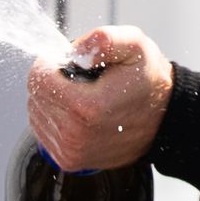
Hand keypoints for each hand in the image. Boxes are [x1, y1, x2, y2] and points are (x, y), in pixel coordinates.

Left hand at [27, 25, 173, 170]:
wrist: (164, 119)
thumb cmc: (147, 80)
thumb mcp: (136, 46)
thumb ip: (105, 39)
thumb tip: (75, 51)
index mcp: (87, 107)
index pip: (39, 78)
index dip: (51, 61)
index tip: (72, 61)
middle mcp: (75, 135)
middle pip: (35, 95)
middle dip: (52, 79)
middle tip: (81, 78)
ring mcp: (71, 151)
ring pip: (36, 112)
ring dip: (52, 98)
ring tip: (82, 94)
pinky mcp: (70, 161)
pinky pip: (42, 131)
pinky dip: (54, 116)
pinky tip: (77, 111)